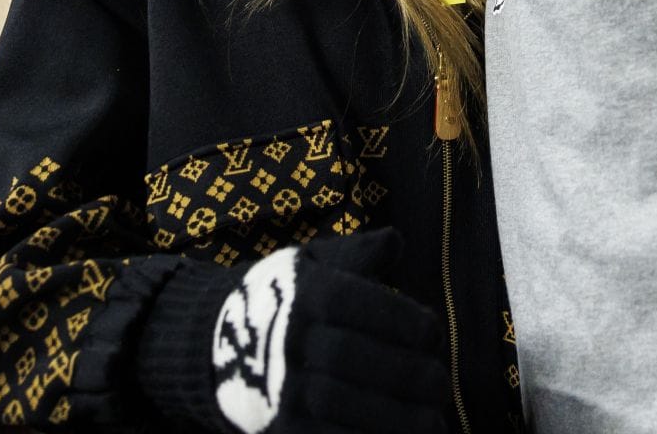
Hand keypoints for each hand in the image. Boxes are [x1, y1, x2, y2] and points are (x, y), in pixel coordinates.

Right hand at [211, 229, 447, 433]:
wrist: (215, 345)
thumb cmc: (287, 300)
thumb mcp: (313, 265)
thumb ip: (356, 255)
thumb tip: (396, 240)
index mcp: (301, 292)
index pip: (353, 301)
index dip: (400, 319)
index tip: (434, 334)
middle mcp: (285, 337)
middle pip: (348, 355)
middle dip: (404, 372)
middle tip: (442, 384)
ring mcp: (277, 386)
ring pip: (337, 403)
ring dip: (394, 418)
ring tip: (434, 424)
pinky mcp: (280, 428)